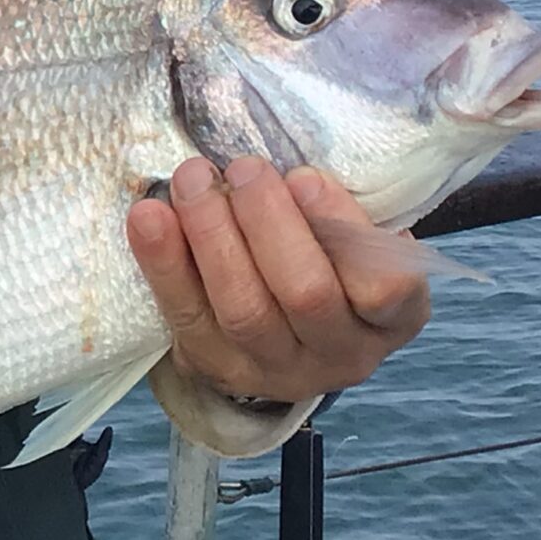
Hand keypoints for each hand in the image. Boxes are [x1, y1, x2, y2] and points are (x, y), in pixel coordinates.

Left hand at [125, 157, 429, 402]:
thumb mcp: (357, 239)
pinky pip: (187, 318)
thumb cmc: (329, 259)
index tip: (303, 177)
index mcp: (392, 319)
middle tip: (241, 168)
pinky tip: (148, 216)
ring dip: (212, 234)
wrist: (285, 330)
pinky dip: (164, 263)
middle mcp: (341, 355)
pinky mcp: (216, 369)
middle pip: (305, 293)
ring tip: (193, 179)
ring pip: (243, 309)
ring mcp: (276, 371)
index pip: (382, 287)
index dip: (340, 228)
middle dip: (267, 220)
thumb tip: (288, 170)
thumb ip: (339, 213)